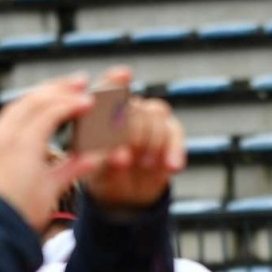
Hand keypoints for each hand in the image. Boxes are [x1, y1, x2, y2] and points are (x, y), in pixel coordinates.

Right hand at [0, 74, 99, 231]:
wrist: (1, 230)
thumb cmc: (19, 213)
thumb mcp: (48, 185)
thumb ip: (69, 168)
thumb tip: (92, 158)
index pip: (20, 109)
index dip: (44, 97)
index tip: (64, 91)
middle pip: (29, 100)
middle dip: (56, 87)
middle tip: (80, 80)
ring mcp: (8, 138)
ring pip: (39, 102)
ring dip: (64, 93)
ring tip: (86, 89)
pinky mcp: (21, 145)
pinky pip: (49, 116)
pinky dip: (68, 106)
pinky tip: (86, 103)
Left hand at [84, 74, 185, 208]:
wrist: (124, 195)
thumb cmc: (103, 176)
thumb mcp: (95, 171)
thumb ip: (104, 161)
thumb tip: (121, 157)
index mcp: (101, 112)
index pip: (106, 89)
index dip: (115, 80)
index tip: (124, 75)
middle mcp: (126, 109)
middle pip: (135, 105)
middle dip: (133, 130)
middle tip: (127, 157)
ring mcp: (149, 119)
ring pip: (156, 114)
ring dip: (152, 141)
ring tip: (144, 165)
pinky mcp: (169, 133)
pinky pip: (175, 132)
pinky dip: (174, 149)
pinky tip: (173, 167)